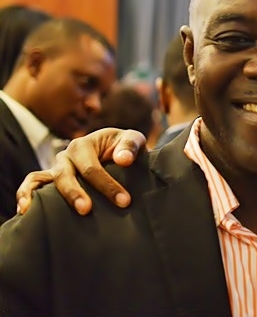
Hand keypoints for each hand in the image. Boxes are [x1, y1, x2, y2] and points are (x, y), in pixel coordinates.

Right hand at [16, 128, 147, 214]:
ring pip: (44, 181)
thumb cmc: (125, 147)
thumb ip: (130, 147)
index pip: (91, 167)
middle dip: (75, 194)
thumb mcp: (133, 140)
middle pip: (65, 176)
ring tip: (56, 214)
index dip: (107, 185)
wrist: (118, 153)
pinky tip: (26, 210)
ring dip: (51, 197)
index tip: (124, 201)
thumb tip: (123, 159)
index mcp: (84, 144)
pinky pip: (32, 184)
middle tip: (86, 210)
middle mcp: (66, 156)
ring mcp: (56, 168)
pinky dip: (25, 194)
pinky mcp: (51, 181)